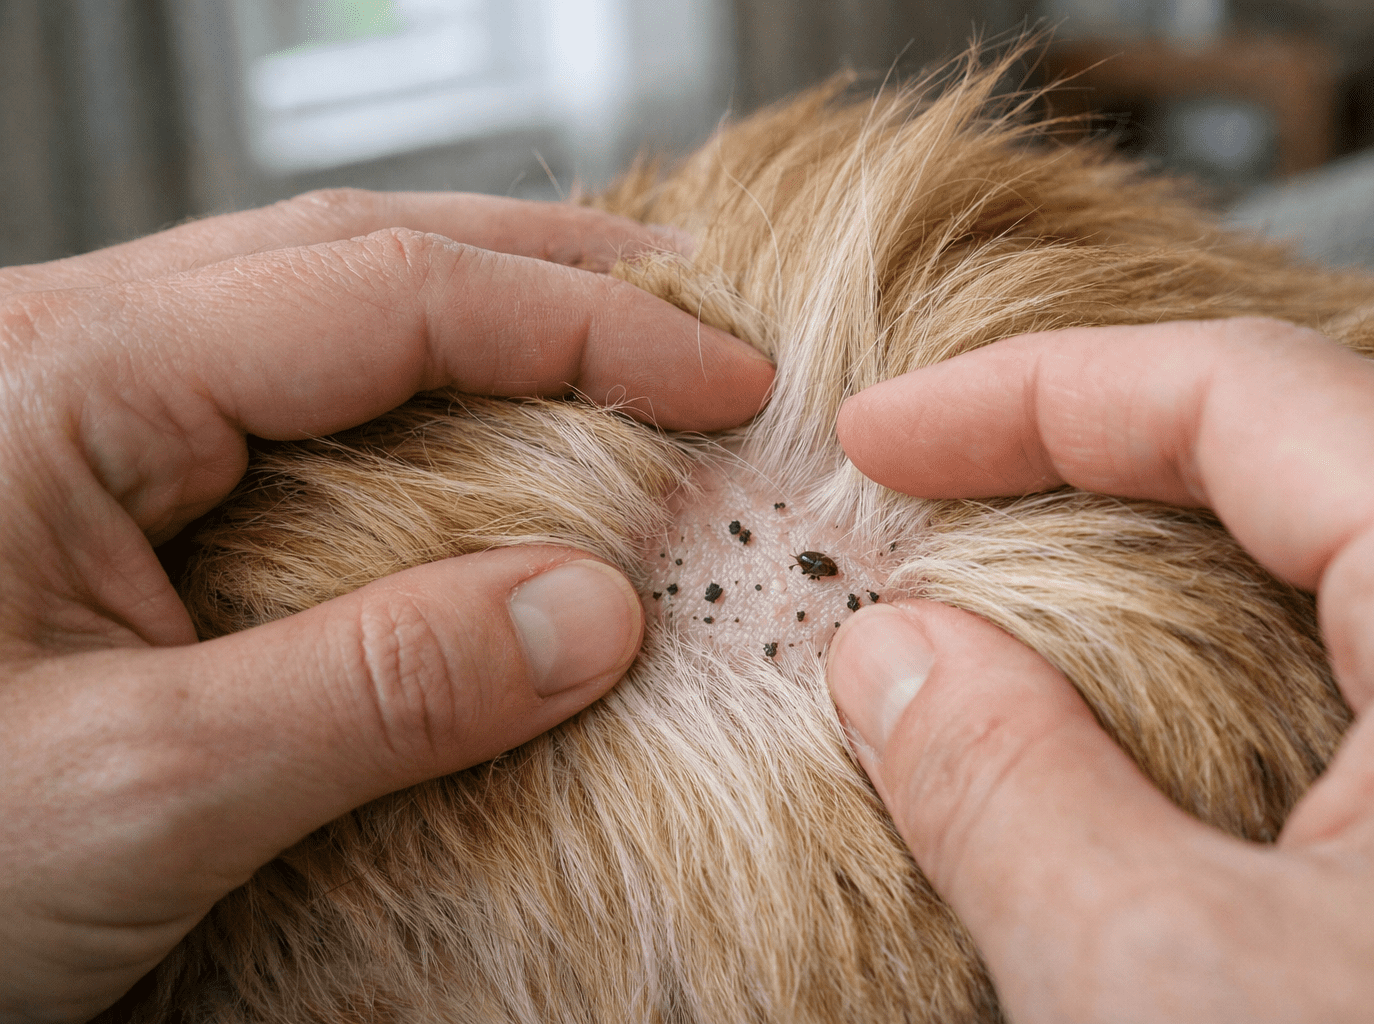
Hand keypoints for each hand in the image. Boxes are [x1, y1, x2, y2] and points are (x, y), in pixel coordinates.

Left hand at [0, 189, 772, 1022]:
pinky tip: (476, 431)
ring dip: (486, 319)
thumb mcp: (134, 796)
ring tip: (621, 352)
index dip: (581, 327)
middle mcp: (60, 351)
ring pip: (318, 305)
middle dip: (551, 279)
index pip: (386, 298)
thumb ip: (375, 692)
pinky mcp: (81, 477)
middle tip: (700, 323)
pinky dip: (412, 396)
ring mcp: (65, 402)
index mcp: (56, 381)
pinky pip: (280, 392)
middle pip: (359, 253)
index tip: (724, 379)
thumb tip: (596, 613)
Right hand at [830, 318, 1373, 1020]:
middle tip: (955, 474)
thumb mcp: (1173, 1006)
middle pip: (1339, 421)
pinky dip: (1293, 608)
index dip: (1034, 393)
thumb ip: (1006, 793)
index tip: (882, 434)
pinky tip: (1206, 671)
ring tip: (1058, 541)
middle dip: (1120, 427)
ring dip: (1211, 509)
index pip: (1246, 396)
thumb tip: (890, 654)